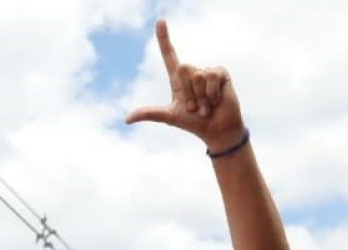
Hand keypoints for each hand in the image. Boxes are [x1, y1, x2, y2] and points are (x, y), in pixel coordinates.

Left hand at [125, 20, 245, 150]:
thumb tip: (127, 119)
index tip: (160, 21)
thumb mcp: (170, 116)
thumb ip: (150, 114)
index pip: (169, 55)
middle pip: (183, 68)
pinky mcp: (220, 73)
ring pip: (197, 75)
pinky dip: (211, 94)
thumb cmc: (194, 123)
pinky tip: (216, 101)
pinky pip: (210, 76)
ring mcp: (207, 71)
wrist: (216, 130)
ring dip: (201, 97)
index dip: (164, 38)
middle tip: (195, 107)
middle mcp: (192, 72)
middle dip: (189, 93)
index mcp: (178, 79)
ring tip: (206, 106)